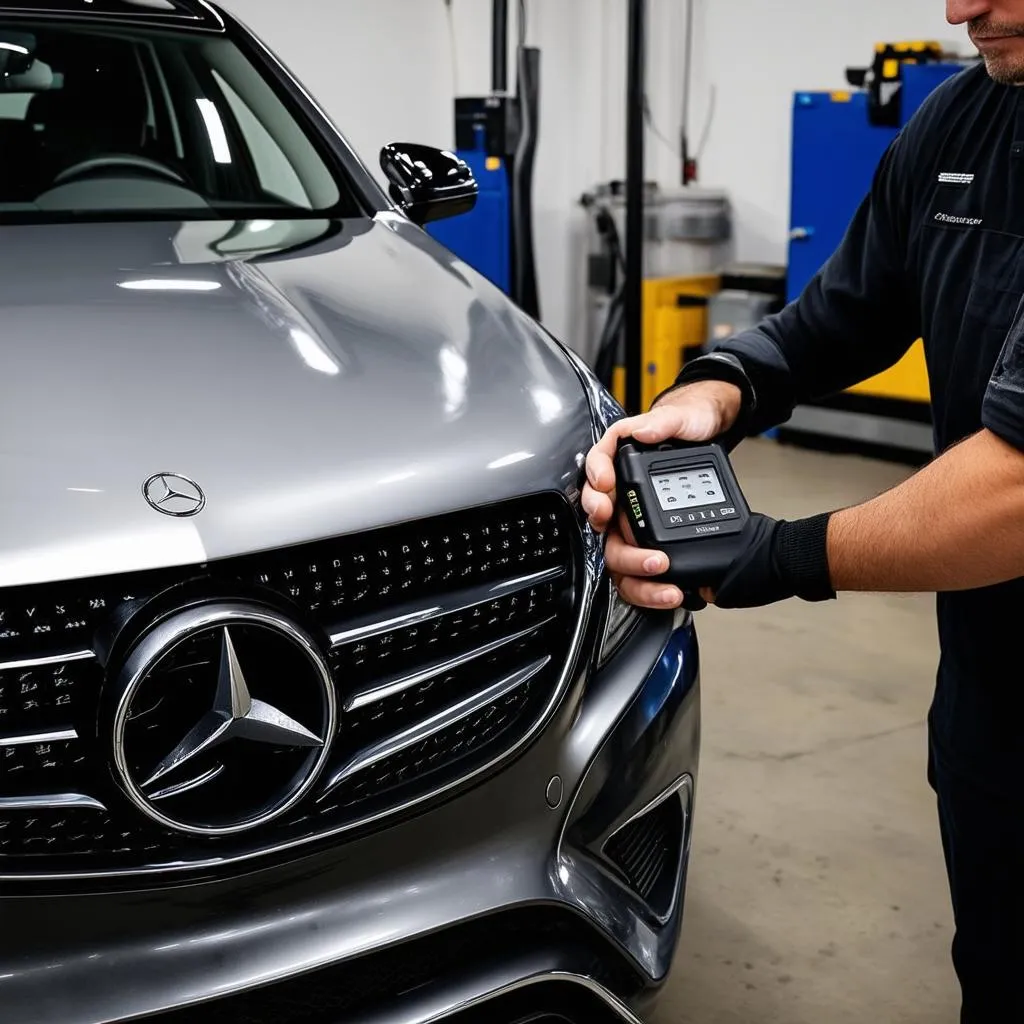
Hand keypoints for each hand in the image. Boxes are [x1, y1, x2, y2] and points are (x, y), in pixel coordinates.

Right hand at [582, 380, 742, 608]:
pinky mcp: (647, 540)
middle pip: (602, 524)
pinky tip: (668, 588)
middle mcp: (619, 494)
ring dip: (635, 570)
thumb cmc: (687, 426)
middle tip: (641, 549)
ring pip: (617, 554)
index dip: (595, 483)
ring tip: (661, 573)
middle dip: (620, 543)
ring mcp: (631, 520)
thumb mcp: (679, 417)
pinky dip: (649, 584)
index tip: (606, 488)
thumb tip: (641, 431)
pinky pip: (637, 570)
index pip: (594, 471)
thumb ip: (662, 421)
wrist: (709, 439)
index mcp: (618, 461)